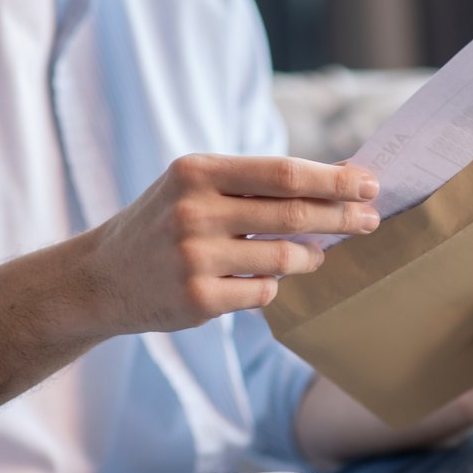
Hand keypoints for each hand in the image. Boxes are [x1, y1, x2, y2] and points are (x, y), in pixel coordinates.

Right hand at [71, 154, 379, 334]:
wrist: (101, 276)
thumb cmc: (165, 222)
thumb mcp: (197, 187)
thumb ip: (256, 183)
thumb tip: (337, 178)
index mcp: (197, 172)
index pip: (284, 173)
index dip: (334, 179)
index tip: (369, 183)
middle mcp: (193, 212)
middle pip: (293, 214)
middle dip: (341, 217)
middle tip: (371, 219)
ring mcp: (194, 259)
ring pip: (283, 258)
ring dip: (310, 257)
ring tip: (315, 254)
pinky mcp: (198, 300)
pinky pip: (263, 294)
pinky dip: (272, 287)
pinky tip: (262, 280)